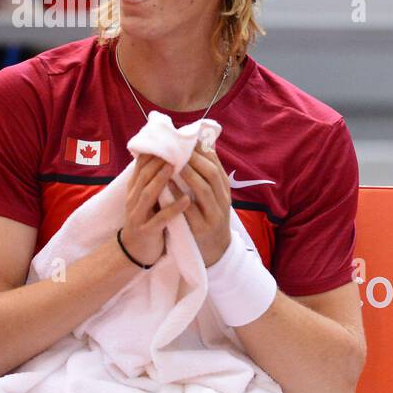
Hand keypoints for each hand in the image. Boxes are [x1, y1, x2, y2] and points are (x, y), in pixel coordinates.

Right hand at [120, 155, 189, 265]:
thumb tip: (166, 155)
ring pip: (149, 194)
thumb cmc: (146, 218)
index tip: (168, 138)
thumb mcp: (147, 196)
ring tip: (175, 167)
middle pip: (144, 176)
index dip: (153, 152)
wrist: (134, 251)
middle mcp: (134, 199)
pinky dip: (174, 209)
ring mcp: (139, 215)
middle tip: (174, 147)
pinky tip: (186, 200)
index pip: (141, 166)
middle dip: (158, 161)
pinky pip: (161, 219)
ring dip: (162, 180)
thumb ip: (153, 178)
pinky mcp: (147, 230)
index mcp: (135, 189)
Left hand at [165, 145, 231, 266]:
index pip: (217, 166)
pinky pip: (190, 210)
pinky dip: (179, 197)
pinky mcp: (201, 229)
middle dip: (196, 160)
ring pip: (204, 190)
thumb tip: (199, 149)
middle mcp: (222, 202)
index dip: (204, 153)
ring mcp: (213, 216)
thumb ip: (206, 178)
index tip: (188, 141)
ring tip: (174, 163)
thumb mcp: (214, 198)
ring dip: (189, 175)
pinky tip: (168, 187)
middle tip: (179, 149)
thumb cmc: (209, 218)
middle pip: (212, 175)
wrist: (215, 252)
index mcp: (225, 192)